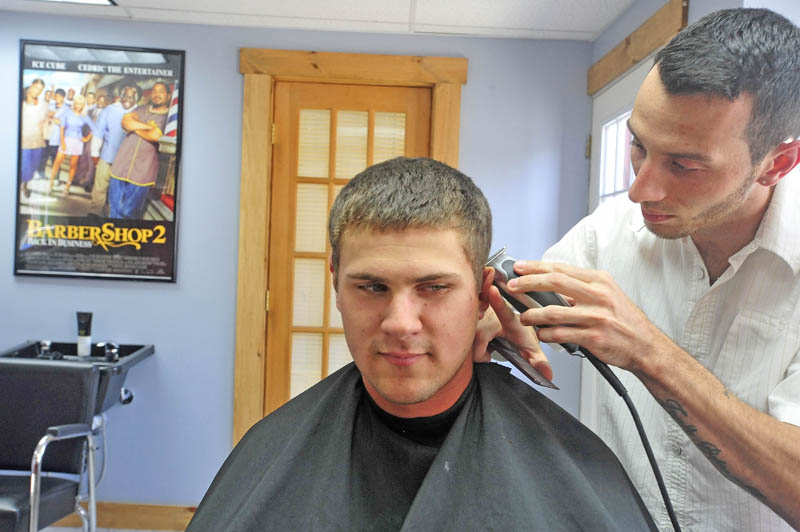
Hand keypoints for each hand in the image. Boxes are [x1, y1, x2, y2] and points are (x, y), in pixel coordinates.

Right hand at [473, 268, 552, 379]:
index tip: (493, 290)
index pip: (503, 309)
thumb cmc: (517, 332)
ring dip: (474, 348)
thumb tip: (548, 375)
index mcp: (509, 319)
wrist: (507, 319)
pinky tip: (474, 337)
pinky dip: (466, 341)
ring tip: (484, 342)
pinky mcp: (464, 311)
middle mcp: (490, 312)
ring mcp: (476, 312)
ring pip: (467, 341)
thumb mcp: (529, 347)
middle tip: (492, 349)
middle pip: (478, 340)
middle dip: (482, 353)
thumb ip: (538, 362)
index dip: (497, 300)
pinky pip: (459, 335)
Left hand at [507, 261, 668, 372]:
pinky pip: (562, 334)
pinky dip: (547, 334)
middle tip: (512, 286)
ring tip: (524, 317)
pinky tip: (542, 335)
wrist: (645, 346)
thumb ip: (581, 288)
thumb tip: (550, 283)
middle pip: (555, 282)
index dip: (536, 267)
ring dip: (533, 314)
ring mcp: (597, 316)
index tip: (519, 267)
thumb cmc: (623, 320)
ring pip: (554, 311)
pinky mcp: (594, 336)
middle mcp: (598, 295)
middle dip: (528, 283)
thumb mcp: (607, 295)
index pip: (561, 268)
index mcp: (599, 280)